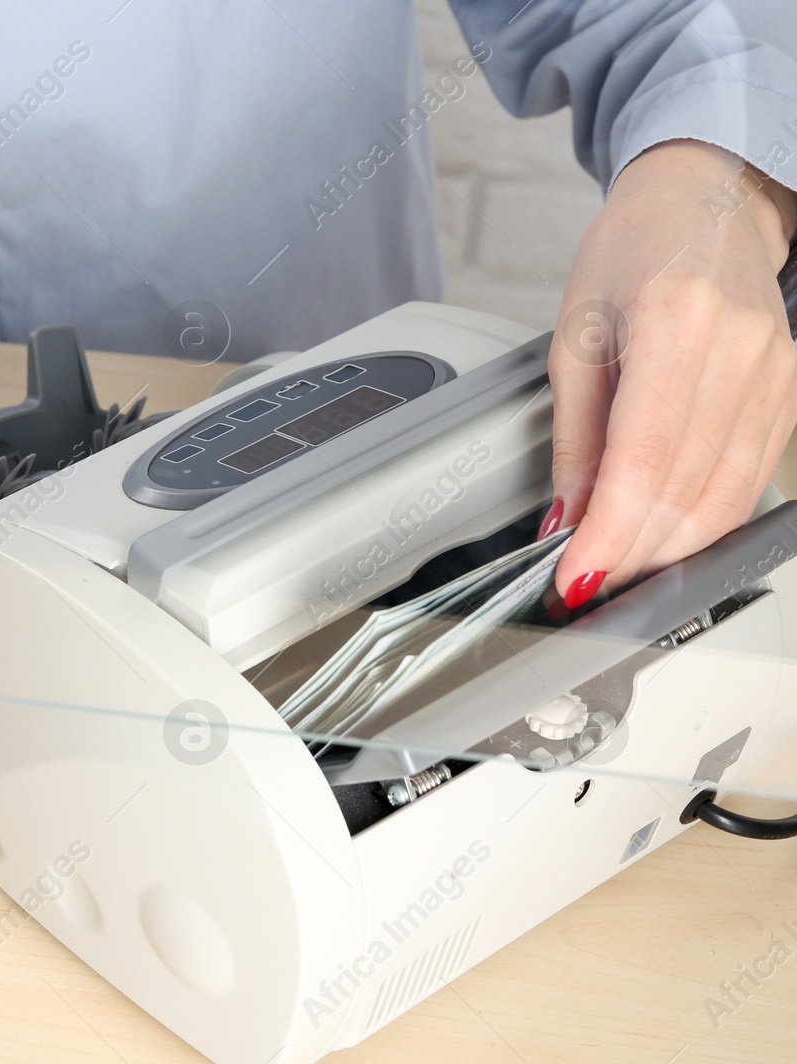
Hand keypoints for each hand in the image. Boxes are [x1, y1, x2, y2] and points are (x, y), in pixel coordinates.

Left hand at [547, 139, 796, 606]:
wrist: (703, 203)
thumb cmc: (631, 252)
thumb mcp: (573, 335)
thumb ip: (573, 435)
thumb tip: (567, 517)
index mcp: (678, 321)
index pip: (645, 460)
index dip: (610, 534)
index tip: (574, 576)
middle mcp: (742, 350)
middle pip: (688, 489)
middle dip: (631, 553)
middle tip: (581, 583)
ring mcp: (778, 373)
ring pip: (725, 498)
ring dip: (666, 549)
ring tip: (613, 569)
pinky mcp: (791, 393)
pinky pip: (747, 481)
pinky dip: (701, 521)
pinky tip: (660, 537)